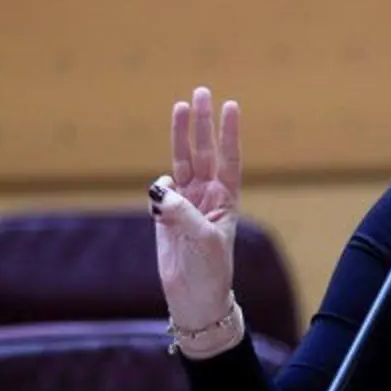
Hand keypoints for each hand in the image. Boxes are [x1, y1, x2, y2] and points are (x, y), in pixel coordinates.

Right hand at [150, 86, 241, 327]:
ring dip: (180, 136)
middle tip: (200, 92)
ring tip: (180, 106)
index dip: (229, 132)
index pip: (228, 159)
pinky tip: (160, 198)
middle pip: (204, 151)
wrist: (194, 299)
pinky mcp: (165, 215)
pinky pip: (161, 190)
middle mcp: (207, 196)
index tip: (231, 106)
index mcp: (226, 199)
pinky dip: (159, 186)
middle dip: (202, 123)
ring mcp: (186, 204)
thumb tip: (160, 190)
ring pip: (182, 162)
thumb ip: (182, 213)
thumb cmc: (209, 271)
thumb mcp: (202, 241)